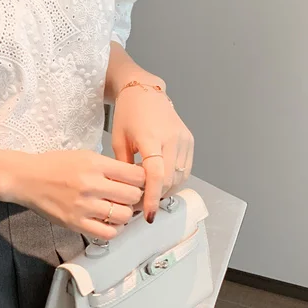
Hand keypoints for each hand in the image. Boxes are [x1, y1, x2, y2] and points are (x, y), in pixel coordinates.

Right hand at [4, 150, 145, 240]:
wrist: (27, 178)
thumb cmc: (55, 165)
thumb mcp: (84, 156)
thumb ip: (109, 167)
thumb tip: (135, 179)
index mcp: (95, 164)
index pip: (136, 175)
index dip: (142, 180)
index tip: (139, 182)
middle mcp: (91, 185)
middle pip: (133, 196)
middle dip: (135, 197)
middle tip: (129, 197)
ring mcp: (83, 206)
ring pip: (123, 216)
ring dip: (125, 214)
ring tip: (118, 209)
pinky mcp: (75, 223)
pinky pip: (107, 233)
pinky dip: (113, 229)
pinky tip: (109, 222)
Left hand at [111, 85, 193, 222]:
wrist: (144, 92)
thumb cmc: (127, 114)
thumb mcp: (118, 140)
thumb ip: (124, 167)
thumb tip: (127, 193)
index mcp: (151, 137)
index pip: (156, 174)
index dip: (152, 197)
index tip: (148, 214)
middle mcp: (172, 138)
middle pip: (169, 179)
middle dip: (156, 196)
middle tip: (141, 207)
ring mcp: (184, 139)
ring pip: (180, 177)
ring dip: (166, 190)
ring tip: (149, 195)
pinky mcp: (190, 140)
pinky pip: (185, 169)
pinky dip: (174, 180)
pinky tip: (160, 182)